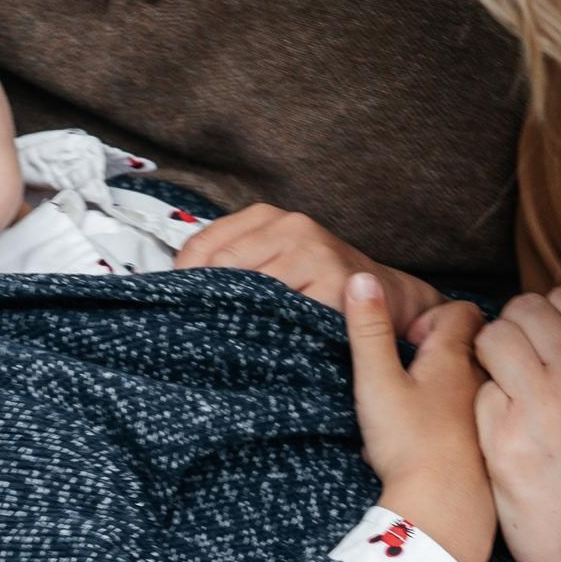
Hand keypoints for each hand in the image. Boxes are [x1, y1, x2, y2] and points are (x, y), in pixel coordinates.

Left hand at [176, 202, 438, 334]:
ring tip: (227, 341)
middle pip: (221, 267)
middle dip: (205, 302)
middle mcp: (292, 226)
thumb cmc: (319, 285)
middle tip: (196, 332)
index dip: (182, 281)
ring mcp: (315, 252)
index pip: (200, 246)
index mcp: (268, 217)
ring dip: (234, 319)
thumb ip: (231, 265)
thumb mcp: (273, 260)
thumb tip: (173, 291)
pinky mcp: (333, 284)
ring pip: (249, 291)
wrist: (387, 300)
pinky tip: (264, 344)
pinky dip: (269, 331)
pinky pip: (284, 313)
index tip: (175, 308)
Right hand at [343, 276, 495, 561]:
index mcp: (455, 359)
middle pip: (471, 347)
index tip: (409, 337)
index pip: (463, 312)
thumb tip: (361, 278)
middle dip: (441, 349)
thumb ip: (368, 330)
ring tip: (417, 405)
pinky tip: (429, 442)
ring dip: (447, 386)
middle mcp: (479, 383)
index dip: (435, 315)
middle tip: (411, 368)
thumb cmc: (409, 445)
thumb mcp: (377, 381)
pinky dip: (453, 421)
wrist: (444, 512)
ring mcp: (486, 418)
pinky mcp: (487, 450)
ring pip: (471, 386)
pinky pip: (471, 422)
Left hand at [474, 289, 560, 561]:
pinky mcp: (504, 434)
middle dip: (514, 328)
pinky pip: (480, 389)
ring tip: (502, 387)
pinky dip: (484, 403)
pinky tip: (499, 427)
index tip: (543, 335)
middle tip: (515, 361)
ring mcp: (541, 401)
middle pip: (525, 310)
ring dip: (491, 357)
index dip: (547, 313)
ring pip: (494, 338)